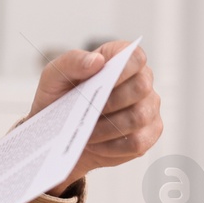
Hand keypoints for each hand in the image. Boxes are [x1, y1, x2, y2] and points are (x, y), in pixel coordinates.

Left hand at [26, 40, 162, 194]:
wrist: (57, 132)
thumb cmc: (59, 97)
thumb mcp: (54, 76)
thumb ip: (73, 61)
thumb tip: (97, 61)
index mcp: (120, 60)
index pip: (136, 56)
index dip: (124, 66)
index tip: (102, 79)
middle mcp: (141, 81)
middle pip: (141, 87)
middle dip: (111, 101)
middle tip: (87, 110)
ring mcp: (148, 108)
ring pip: (139, 117)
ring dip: (108, 127)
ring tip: (86, 129)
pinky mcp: (147, 135)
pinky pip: (138, 142)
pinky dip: (112, 146)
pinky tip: (94, 143)